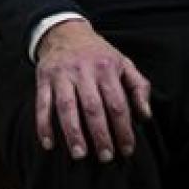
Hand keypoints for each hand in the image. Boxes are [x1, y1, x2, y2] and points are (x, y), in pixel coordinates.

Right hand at [35, 20, 151, 161]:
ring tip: (79, 154)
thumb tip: (145, 116)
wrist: (66, 31)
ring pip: (67, 107)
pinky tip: (48, 144)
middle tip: (105, 157)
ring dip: (73, 133)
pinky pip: (42, 104)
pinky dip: (43, 125)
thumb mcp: (124, 63)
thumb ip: (138, 87)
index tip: (126, 150)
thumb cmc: (99, 54)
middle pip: (93, 107)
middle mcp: (84, 71)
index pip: (118, 104)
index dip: (123, 129)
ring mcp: (62, 74)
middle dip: (100, 135)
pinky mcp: (44, 78)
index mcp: (107, 68)